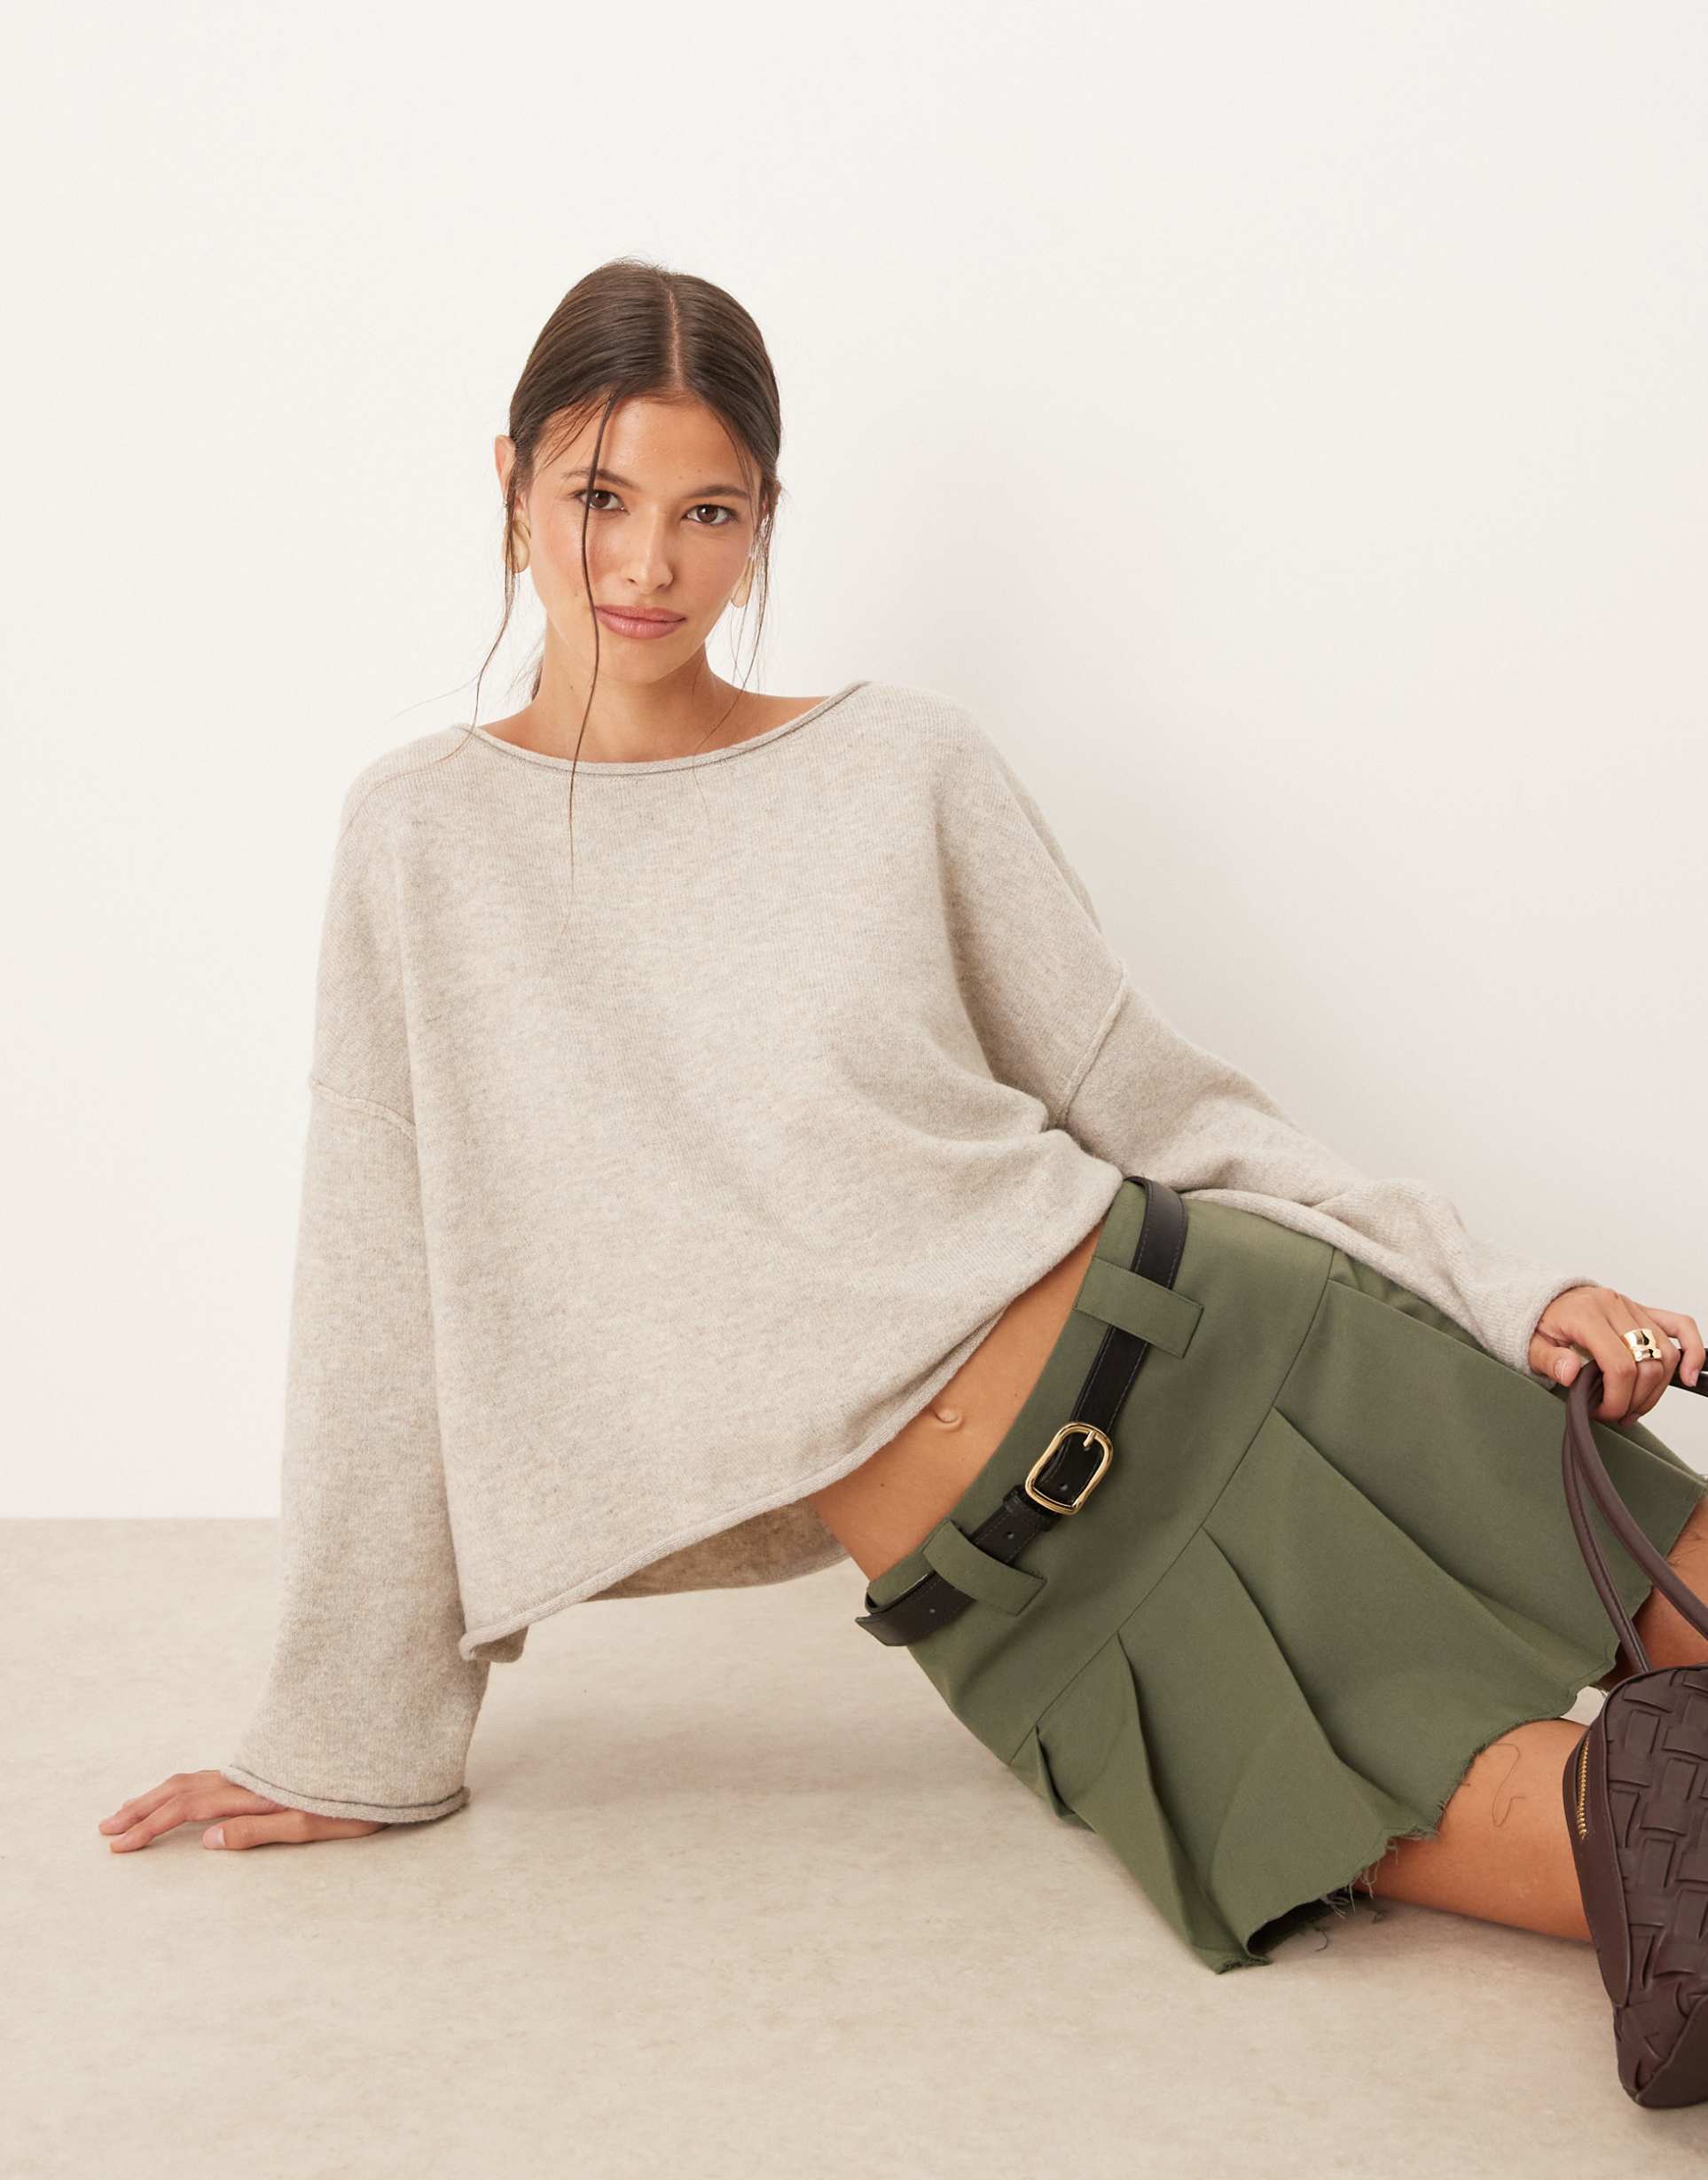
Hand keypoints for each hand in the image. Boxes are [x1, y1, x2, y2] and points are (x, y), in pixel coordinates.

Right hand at [98, 1769, 386, 1851]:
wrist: (390, 1751)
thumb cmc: (360, 1796)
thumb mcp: (315, 1823)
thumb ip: (260, 1831)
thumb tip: (207, 1840)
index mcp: (253, 1790)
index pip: (187, 1808)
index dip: (149, 1826)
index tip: (118, 1845)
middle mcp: (249, 1774)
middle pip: (182, 1788)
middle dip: (141, 1809)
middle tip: (105, 1829)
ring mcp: (256, 1769)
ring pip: (194, 1778)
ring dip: (158, 1796)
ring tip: (129, 1811)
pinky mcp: (266, 1768)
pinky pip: (211, 1775)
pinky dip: (181, 1787)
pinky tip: (180, 1796)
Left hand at [1528, 1286, 1702, 1424]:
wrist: (1546, 1299)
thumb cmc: (1541, 1322)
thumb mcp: (1532, 1344)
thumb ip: (1550, 1360)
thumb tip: (1571, 1374)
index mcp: (1586, 1315)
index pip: (1619, 1365)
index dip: (1617, 1398)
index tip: (1604, 1413)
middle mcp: (1615, 1307)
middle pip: (1646, 1364)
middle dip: (1635, 1399)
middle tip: (1616, 1414)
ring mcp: (1633, 1307)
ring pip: (1665, 1353)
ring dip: (1657, 1388)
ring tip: (1635, 1407)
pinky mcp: (1644, 1311)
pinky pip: (1680, 1326)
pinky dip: (1692, 1350)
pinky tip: (1688, 1375)